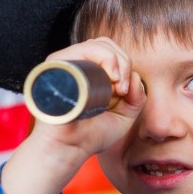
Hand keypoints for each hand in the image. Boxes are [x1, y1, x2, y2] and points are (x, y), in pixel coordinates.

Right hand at [0, 37, 144, 193]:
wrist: (69, 149)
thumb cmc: (92, 136)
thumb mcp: (124, 116)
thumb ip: (137, 98)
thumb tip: (136, 76)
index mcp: (90, 73)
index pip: (110, 50)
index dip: (124, 64)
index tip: (126, 91)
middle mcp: (77, 65)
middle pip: (105, 43)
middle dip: (123, 61)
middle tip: (122, 88)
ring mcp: (65, 65)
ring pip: (94, 44)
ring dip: (114, 60)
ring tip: (116, 85)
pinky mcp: (55, 68)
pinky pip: (78, 50)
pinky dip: (100, 58)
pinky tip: (108, 79)